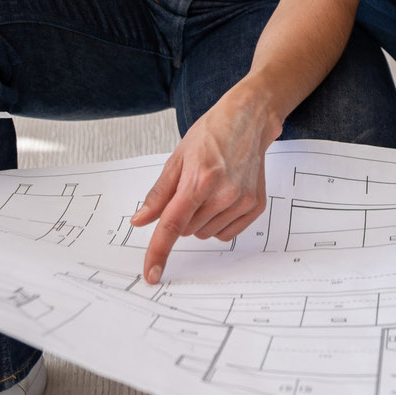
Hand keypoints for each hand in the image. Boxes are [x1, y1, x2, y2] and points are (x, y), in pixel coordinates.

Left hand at [130, 89, 279, 284]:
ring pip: (205, 234)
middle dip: (182, 216)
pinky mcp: (255, 207)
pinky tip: (224, 197)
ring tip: (210, 188)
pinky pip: (225, 233)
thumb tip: (140, 221)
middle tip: (191, 188)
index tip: (151, 274)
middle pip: (187, 230)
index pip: (172, 225)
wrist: (249, 120)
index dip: (158, 252)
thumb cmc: (211, 134)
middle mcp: (224, 193)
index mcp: (199, 179)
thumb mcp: (177, 158)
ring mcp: (242, 201)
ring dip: (200, 219)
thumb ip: (158, 194)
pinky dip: (218, 222)